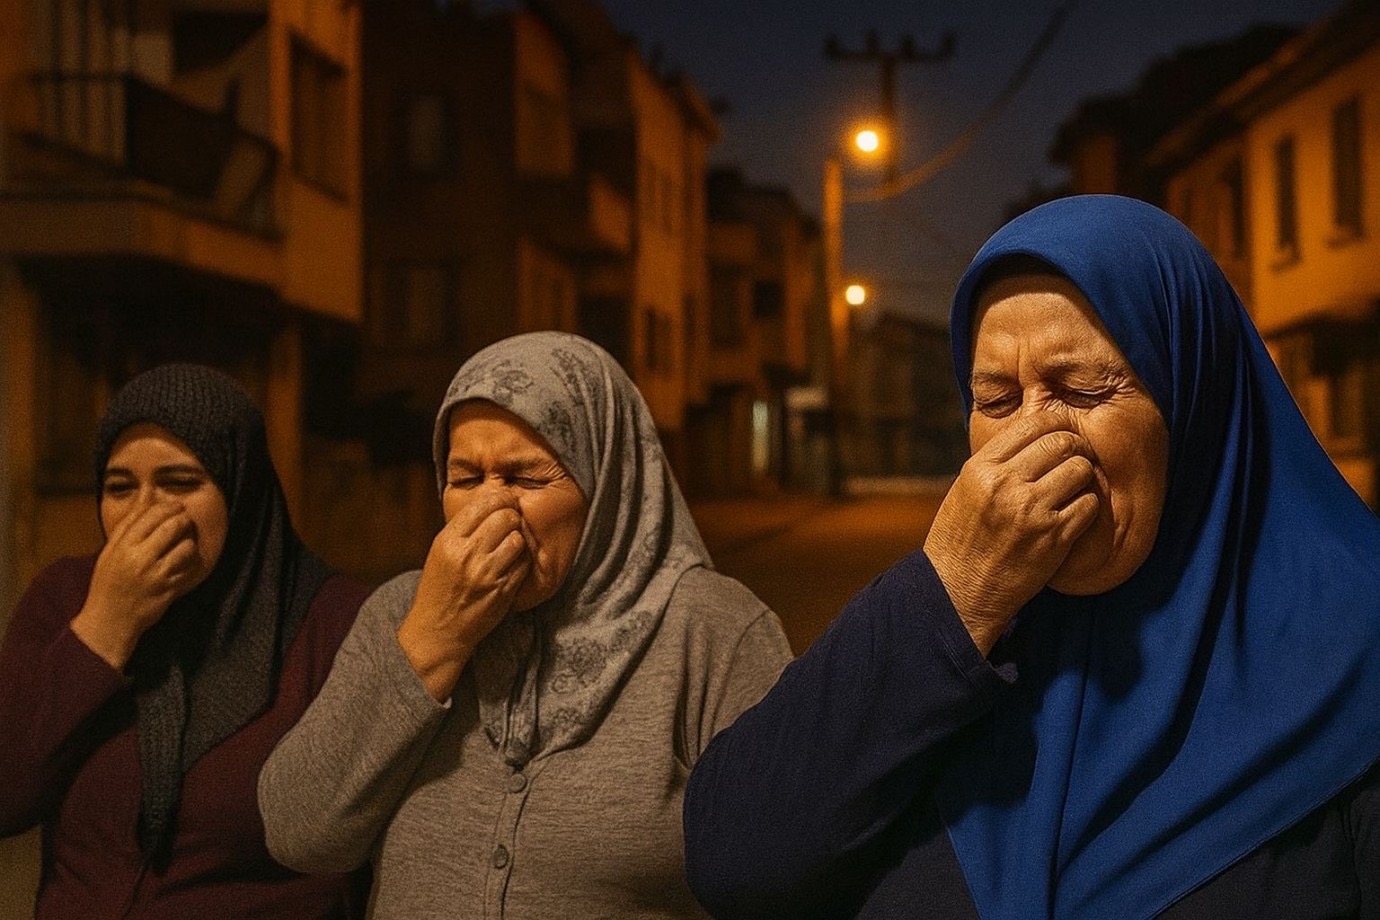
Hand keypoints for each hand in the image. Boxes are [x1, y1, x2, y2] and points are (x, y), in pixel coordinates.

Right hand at [72, 498, 201, 669]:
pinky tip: (186, 561)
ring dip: (189, 542)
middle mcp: (139, 559)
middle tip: (185, 520)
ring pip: (186, 547)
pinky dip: (192, 562)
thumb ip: (129, 522)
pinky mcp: (170, 590)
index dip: (168, 506)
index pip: (151, 515)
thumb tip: (148, 491)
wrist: (109, 621)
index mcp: (122, 547)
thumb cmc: (108, 582)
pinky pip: (190, 568)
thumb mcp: (111, 551)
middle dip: (183, 519)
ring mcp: (157, 575)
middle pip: (172, 526)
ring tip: (184, 542)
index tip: (175, 505)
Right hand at [397, 487, 530, 699]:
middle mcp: (467, 555)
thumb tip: (493, 501)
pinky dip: (522, 560)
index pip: (483, 505)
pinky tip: (512, 563)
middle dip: (512, 517)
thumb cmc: (440, 587)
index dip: (501, 498)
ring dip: (518, 539)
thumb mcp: (440, 551)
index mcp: (449, 541)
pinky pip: (524, 563)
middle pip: (506, 518)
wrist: (438, 630)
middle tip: (511, 523)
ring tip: (510, 545)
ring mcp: (486, 574)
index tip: (506, 501)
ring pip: (518, 539)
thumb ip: (463, 527)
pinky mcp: (503, 591)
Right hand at [924, 412, 1099, 653]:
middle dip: (1075, 447)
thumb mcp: (966, 490)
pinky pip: (1088, 504)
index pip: (1032, 425)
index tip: (1062, 431)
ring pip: (1080, 470)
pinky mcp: (1053, 538)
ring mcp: (1032, 511)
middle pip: (1061, 443)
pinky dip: (1087, 506)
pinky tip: (1074, 513)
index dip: (1055, 423)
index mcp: (981, 469)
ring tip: (1073, 487)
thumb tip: (1034, 439)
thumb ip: (997, 464)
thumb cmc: (960, 540)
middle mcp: (1006, 484)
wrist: (958, 591)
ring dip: (1083, 476)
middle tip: (1075, 458)